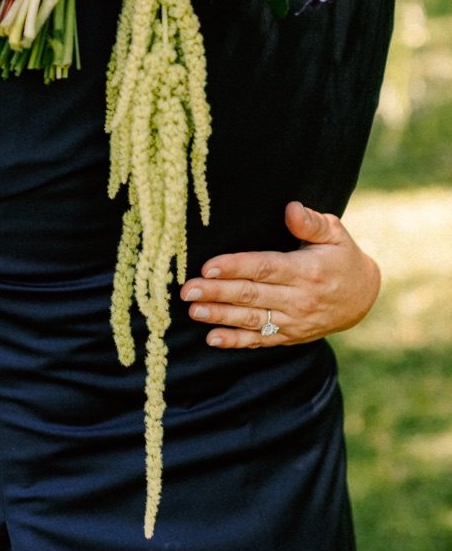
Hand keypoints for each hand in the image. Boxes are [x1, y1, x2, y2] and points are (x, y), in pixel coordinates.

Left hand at [180, 201, 380, 348]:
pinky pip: (261, 340)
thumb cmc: (342, 258)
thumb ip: (311, 223)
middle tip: (187, 289)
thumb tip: (291, 208)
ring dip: (220, 316)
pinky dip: (236, 341)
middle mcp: (300, 299)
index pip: (264, 268)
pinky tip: (211, 339)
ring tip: (194, 310)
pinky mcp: (291, 336)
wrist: (363, 297)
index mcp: (306, 271)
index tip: (208, 266)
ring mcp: (294, 321)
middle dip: (217, 292)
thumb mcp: (335, 235)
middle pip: (252, 295)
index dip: (235, 267)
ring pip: (252, 319)